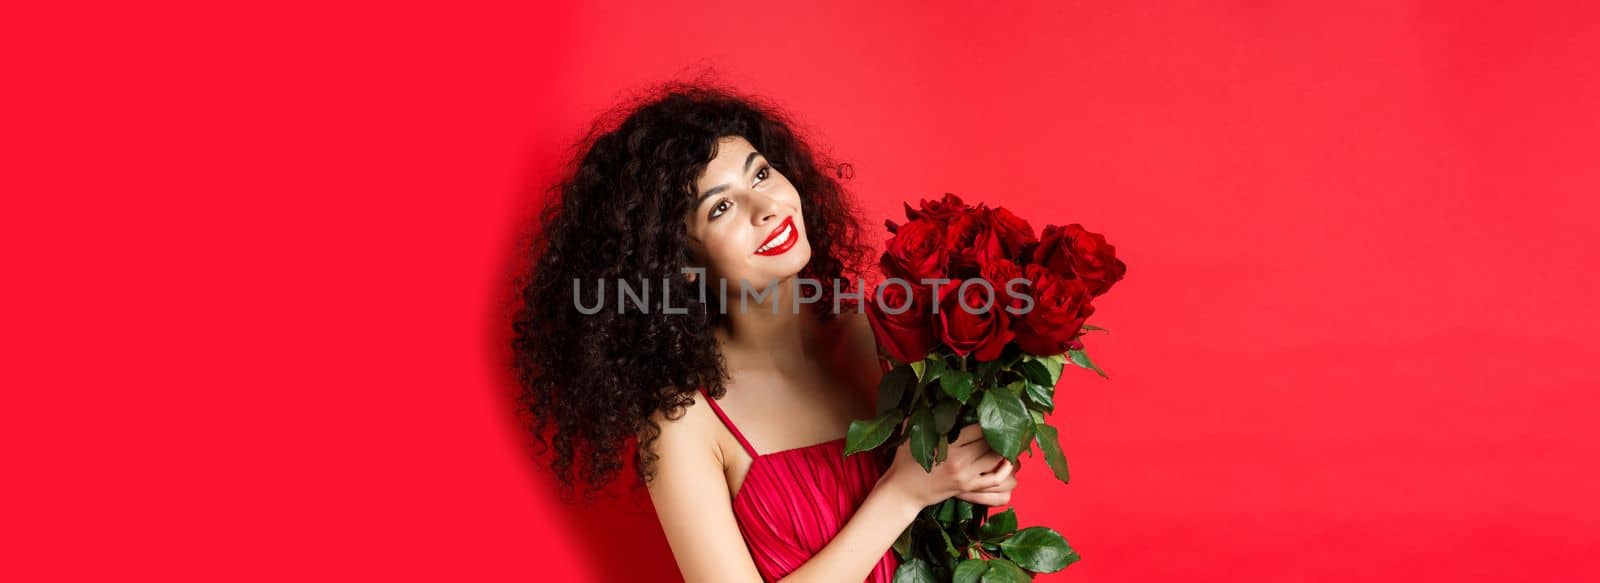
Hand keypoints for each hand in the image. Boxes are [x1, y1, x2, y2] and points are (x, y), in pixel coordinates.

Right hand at [878, 423, 1017, 508]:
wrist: (903, 492)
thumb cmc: (904, 462)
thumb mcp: (910, 435)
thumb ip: (922, 417)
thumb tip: (931, 397)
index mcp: (947, 446)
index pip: (977, 429)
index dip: (987, 418)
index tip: (990, 410)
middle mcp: (960, 461)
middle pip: (989, 443)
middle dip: (999, 431)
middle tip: (1005, 422)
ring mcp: (966, 476)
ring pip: (995, 459)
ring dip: (1004, 447)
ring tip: (1008, 437)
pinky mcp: (968, 487)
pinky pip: (995, 479)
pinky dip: (1005, 469)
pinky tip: (1008, 460)